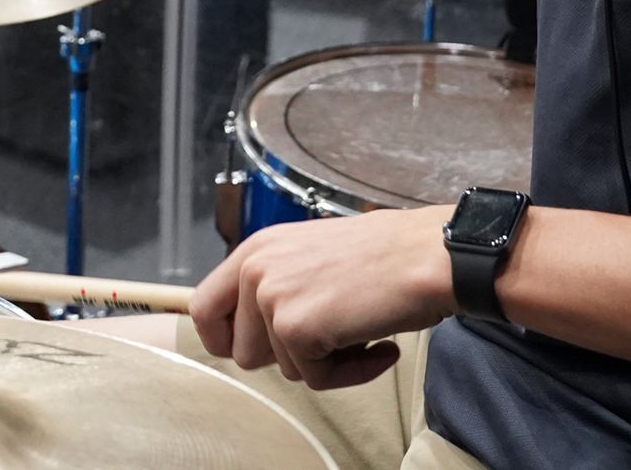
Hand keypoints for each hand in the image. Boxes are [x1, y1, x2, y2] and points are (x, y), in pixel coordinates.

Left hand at [191, 205, 452, 388]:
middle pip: (241, 352)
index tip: (258, 351)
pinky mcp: (295, 328)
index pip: (204, 308)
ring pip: (282, 369)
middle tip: (331, 335)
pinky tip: (378, 345)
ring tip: (360, 331)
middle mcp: (255, 269)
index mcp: (256, 250)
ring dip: (324, 363)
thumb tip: (257, 335)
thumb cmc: (385, 258)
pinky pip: (314, 380)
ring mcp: (271, 298)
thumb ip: (278, 286)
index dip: (223, 340)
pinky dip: (350, 373)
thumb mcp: (312, 258)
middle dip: (288, 357)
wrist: (426, 256)